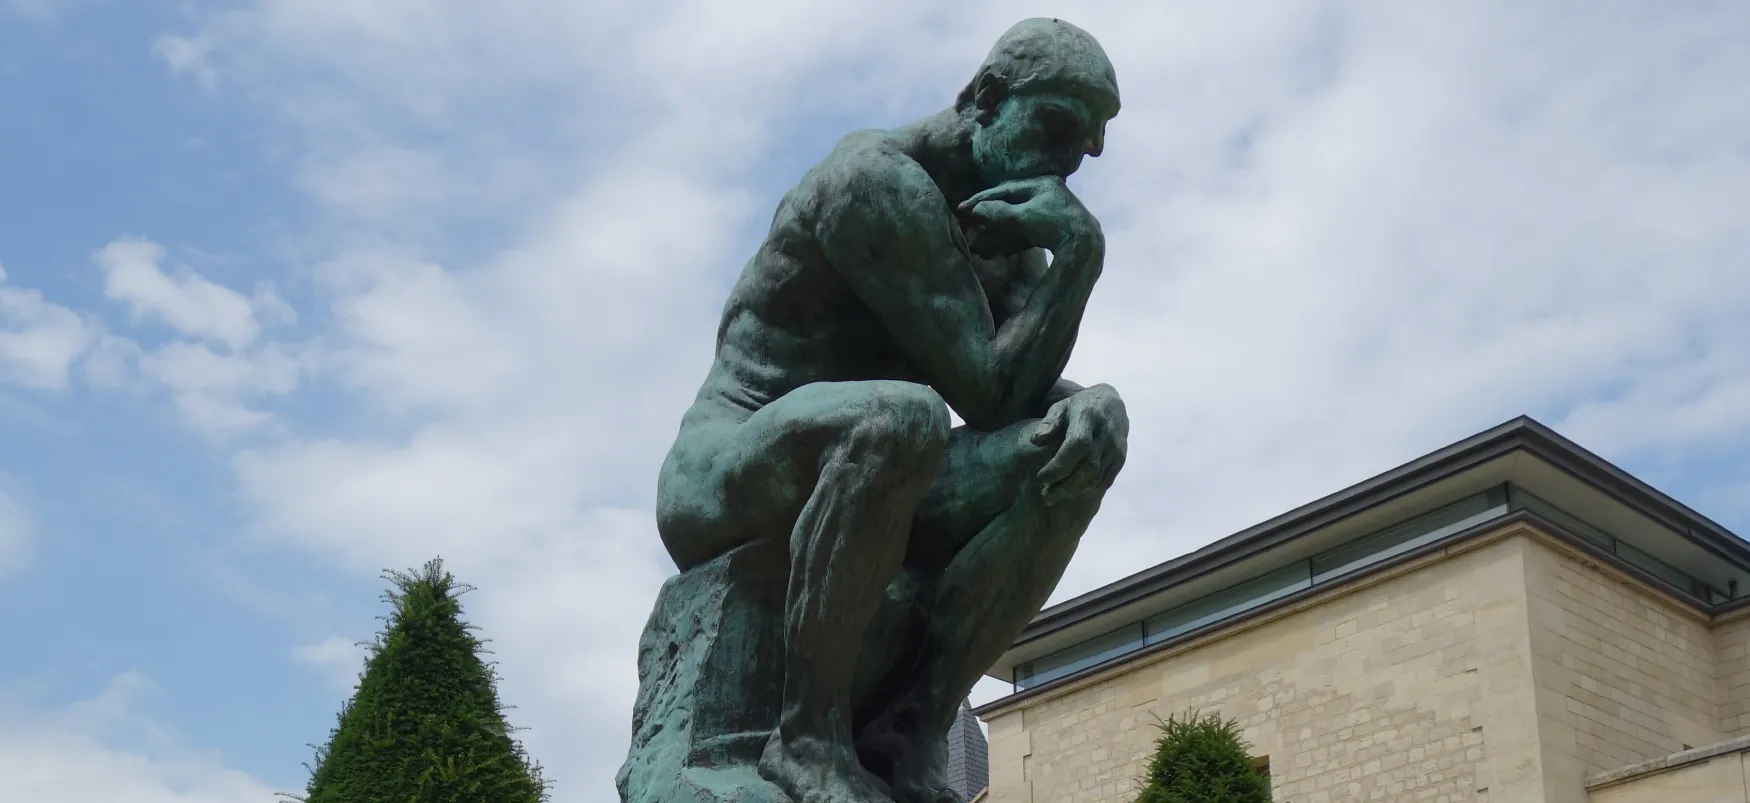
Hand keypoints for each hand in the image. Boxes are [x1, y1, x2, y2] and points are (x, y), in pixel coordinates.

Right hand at [956, 176, 1102, 257]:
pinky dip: (1011, 243)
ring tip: (979, 250)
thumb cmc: (1055, 226)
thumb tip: (974, 211)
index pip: (1004, 190)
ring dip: (996, 237)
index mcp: (1041, 184)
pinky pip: (1025, 235)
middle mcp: (1045, 196)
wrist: (1085, 248)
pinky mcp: (1052, 232)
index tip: (962, 210)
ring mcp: (1049, 214)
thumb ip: (999, 213)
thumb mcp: (1023, 218)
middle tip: (967, 231)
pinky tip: (998, 253)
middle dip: (987, 224)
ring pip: (1015, 224)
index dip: (981, 201)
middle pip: (1008, 208)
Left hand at [1030, 384, 1127, 505]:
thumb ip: (1049, 423)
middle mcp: (1106, 433)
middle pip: (1087, 467)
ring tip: (1053, 495)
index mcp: (1088, 416)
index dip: (1059, 465)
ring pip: (1096, 477)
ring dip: (1074, 490)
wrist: (1112, 403)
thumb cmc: (1079, 407)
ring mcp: (1116, 447)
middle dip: (1065, 485)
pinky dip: (1087, 489)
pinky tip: (1071, 491)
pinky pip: (1105, 480)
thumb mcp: (1061, 407)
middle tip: (1045, 494)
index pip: (1077, 445)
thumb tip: (1035, 440)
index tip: (1041, 477)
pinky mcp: (1120, 458)